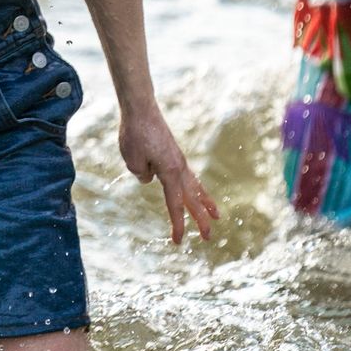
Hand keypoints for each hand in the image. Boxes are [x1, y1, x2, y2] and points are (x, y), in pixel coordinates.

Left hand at [120, 102, 219, 243]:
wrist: (141, 108)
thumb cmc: (135, 134)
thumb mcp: (133, 161)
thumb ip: (143, 176)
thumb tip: (151, 178)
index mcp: (170, 172)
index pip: (175, 204)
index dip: (178, 224)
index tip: (178, 242)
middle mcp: (179, 167)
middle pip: (192, 199)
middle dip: (201, 219)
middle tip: (208, 237)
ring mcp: (179, 160)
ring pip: (195, 187)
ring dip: (205, 202)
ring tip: (217, 216)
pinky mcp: (174, 154)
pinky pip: (188, 176)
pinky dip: (195, 187)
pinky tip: (196, 192)